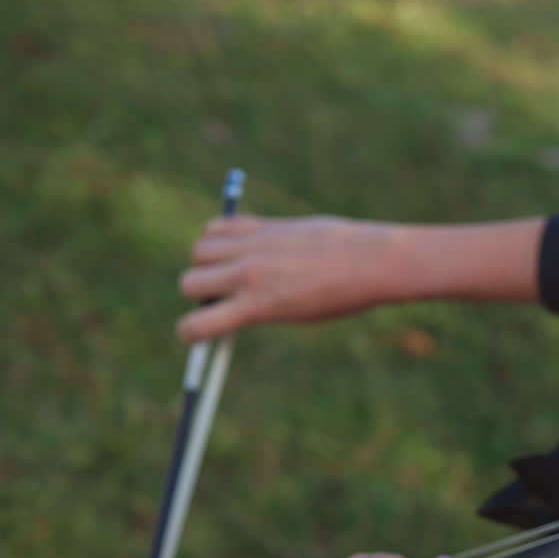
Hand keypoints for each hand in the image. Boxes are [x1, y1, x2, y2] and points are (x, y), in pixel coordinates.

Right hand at [177, 215, 406, 342]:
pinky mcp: (263, 225)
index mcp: (256, 307)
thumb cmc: (338, 297)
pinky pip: (218, 225)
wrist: (369, 262)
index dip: (190, 332)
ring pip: (199, 249)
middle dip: (199, 292)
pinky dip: (217, 234)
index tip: (198, 331)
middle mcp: (247, 275)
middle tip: (222, 294)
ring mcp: (253, 246)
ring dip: (206, 260)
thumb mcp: (295, 314)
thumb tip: (224, 308)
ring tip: (230, 266)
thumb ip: (257, 310)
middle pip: (189, 282)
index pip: (195, 326)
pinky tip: (237, 244)